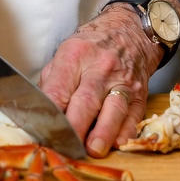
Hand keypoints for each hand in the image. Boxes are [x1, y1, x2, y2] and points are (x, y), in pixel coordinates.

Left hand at [39, 5, 163, 156]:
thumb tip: (40, 111)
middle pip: (86, 101)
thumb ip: (52, 80)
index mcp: (75, 55)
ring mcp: (122, 81)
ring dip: (103, 133)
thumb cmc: (92, 45)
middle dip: (75, 127)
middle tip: (65, 147)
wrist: (130, 30)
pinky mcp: (139, 94)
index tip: (43, 132)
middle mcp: (100, 67)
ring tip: (93, 150)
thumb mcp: (66, 51)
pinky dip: (125, 132)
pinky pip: (133, 116)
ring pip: (113, 109)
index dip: (50, 113)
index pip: (59, 88)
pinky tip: (117, 143)